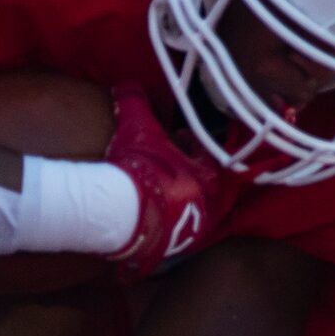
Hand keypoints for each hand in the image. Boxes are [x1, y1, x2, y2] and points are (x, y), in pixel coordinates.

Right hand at [104, 84, 239, 277]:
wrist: (118, 212)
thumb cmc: (138, 168)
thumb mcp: (137, 128)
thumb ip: (135, 103)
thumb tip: (126, 85)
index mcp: (208, 178)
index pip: (217, 159)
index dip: (196, 144)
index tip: (180, 136)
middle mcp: (207, 207)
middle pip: (215, 192)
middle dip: (199, 178)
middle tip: (178, 167)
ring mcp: (192, 232)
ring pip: (199, 216)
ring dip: (185, 201)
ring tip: (164, 191)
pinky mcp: (173, 250)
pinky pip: (178, 237)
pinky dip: (169, 225)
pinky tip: (151, 216)